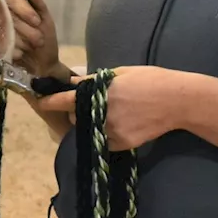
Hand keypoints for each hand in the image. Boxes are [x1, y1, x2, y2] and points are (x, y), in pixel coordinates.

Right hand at [4, 0, 60, 76]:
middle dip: (27, 30)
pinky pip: (1, 44)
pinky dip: (15, 50)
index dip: (24, 10)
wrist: (43, 67)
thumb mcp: (46, 21)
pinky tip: (21, 54)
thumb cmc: (46, 41)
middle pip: (9, 15)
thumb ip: (39, 3)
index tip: (37, 22)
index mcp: (16, 6)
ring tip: (31, 48)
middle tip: (38, 40)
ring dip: (22, 41)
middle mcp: (3, 16)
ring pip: (5, 30)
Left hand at [33, 66, 187, 151]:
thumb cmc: (150, 80)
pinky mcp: (122, 143)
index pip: (67, 100)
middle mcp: (102, 114)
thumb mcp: (121, 73)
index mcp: (100, 93)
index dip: (51, 101)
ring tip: (112, 114)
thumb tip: (74, 83)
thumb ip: (94, 80)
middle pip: (77, 117)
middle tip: (94, 104)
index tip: (40, 102)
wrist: (177, 101)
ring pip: (90, 130)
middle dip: (78, 112)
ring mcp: (112, 131)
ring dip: (93, 123)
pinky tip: (123, 123)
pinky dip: (107, 133)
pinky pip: (105, 140)